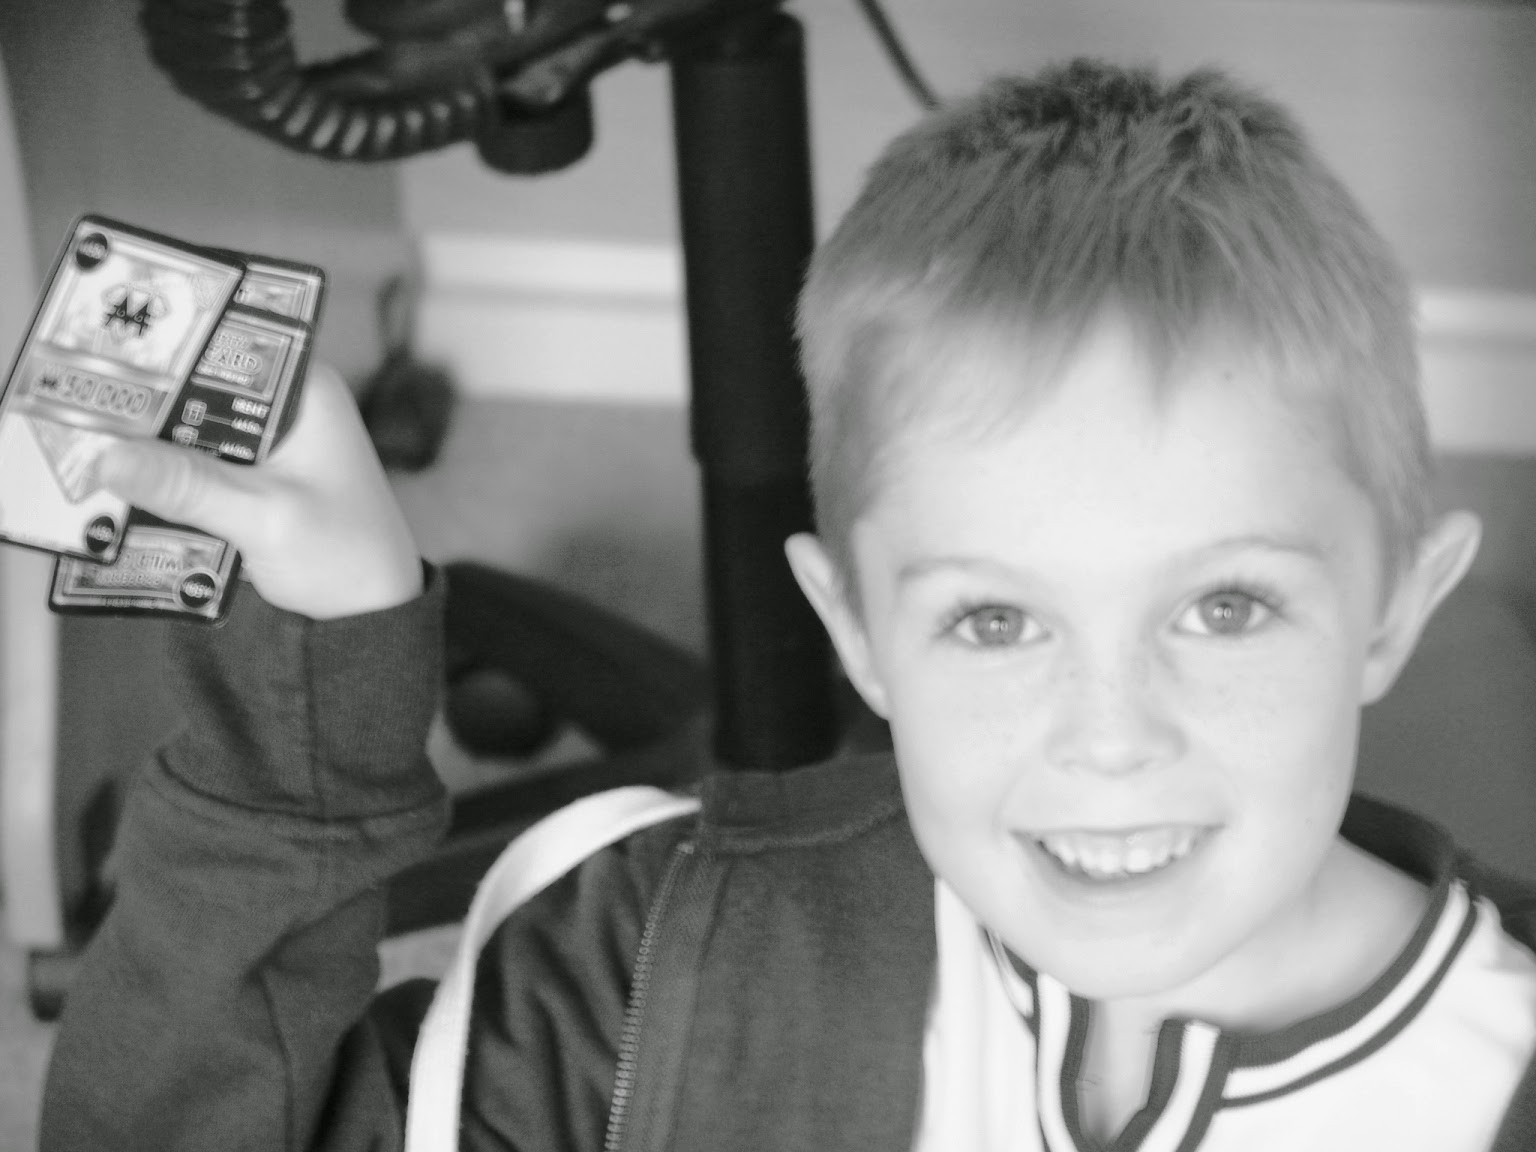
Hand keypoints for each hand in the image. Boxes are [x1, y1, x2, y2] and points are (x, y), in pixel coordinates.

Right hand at [94, 362, 423, 619]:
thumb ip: (189, 486)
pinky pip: (195, 463)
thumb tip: (108, 457)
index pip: (224, 344)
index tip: (100, 357)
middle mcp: (286, 403)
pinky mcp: (251, 477)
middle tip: (69, 409)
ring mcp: (267, 441)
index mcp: (305, 389)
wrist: (373, 613)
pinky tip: (115, 483)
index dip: (163, 349)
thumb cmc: (345, 557)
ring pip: (189, 427)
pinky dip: (163, 474)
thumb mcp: (265, 519)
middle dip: (143, 402)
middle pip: (197, 386)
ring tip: (77, 446)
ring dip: (146, 442)